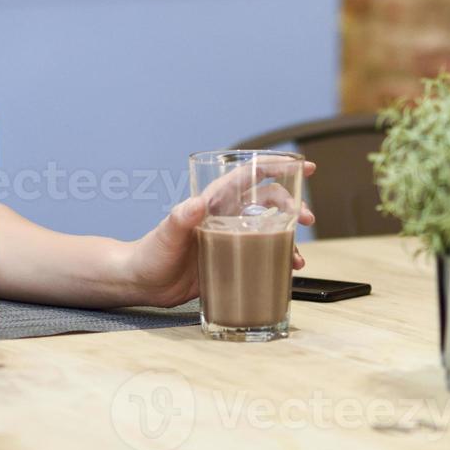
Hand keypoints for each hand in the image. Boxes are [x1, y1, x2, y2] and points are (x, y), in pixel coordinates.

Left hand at [118, 159, 316, 307]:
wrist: (142, 283)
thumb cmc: (150, 255)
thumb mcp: (166, 236)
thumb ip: (180, 219)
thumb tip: (196, 203)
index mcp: (212, 202)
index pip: (249, 176)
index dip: (276, 167)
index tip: (303, 166)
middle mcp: (224, 217)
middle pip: (267, 202)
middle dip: (291, 205)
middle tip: (307, 218)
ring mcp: (228, 238)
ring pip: (268, 230)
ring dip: (288, 238)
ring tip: (298, 257)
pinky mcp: (230, 260)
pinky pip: (261, 255)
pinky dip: (277, 259)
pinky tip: (287, 270)